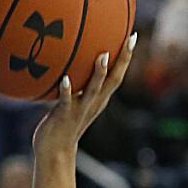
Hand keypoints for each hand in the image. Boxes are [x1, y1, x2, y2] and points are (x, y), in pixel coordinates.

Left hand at [33, 33, 137, 156]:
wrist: (54, 152)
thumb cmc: (61, 124)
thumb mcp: (73, 102)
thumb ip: (75, 86)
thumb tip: (68, 63)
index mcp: (98, 99)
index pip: (116, 76)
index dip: (126, 58)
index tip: (133, 36)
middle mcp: (93, 104)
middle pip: (113, 80)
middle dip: (122, 60)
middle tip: (129, 40)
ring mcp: (80, 110)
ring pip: (93, 90)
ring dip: (99, 74)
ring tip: (103, 55)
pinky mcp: (64, 117)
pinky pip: (67, 102)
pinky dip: (67, 90)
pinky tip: (64, 78)